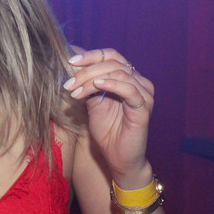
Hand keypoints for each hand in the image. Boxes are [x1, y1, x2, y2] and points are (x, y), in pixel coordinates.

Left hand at [63, 48, 153, 182]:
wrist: (118, 158)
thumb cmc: (107, 131)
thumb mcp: (93, 103)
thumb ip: (88, 85)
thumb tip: (72, 66)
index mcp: (127, 77)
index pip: (110, 55)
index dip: (90, 55)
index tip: (70, 62)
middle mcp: (138, 81)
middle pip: (112, 62)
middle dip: (86, 71)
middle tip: (68, 84)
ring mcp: (144, 93)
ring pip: (119, 73)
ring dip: (92, 80)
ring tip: (75, 91)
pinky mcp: (144, 107)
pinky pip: (129, 89)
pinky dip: (111, 85)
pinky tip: (96, 87)